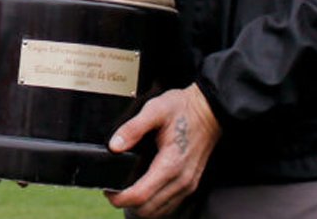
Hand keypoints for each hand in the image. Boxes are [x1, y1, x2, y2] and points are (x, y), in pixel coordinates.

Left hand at [105, 84, 219, 217]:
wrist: (209, 110)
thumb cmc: (183, 108)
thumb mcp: (155, 109)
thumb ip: (133, 128)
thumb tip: (114, 146)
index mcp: (170, 164)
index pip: (141, 196)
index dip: (120, 198)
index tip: (107, 191)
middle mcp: (181, 180)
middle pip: (148, 210)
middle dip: (127, 204)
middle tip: (113, 191)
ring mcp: (188, 185)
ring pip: (160, 212)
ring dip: (140, 207)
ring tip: (126, 192)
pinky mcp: (190, 184)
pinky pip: (170, 205)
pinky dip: (154, 205)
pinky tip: (144, 192)